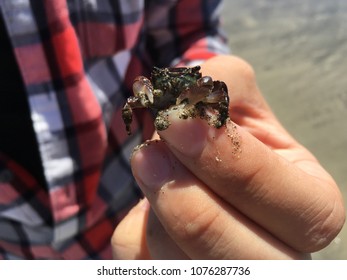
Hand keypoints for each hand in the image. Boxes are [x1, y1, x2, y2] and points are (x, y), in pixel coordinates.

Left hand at [112, 55, 344, 258]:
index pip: (273, 195)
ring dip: (155, 202)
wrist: (212, 165)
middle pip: (222, 246)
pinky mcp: (183, 277)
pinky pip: (144, 260)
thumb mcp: (243, 103)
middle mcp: (279, 256)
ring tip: (154, 166)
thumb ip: (225, 84)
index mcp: (311, 209)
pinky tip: (154, 205)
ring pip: (177, 257)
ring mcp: (233, 274)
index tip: (176, 119)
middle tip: (148, 153)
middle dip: (179, 193)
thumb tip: (186, 97)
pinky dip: (138, 226)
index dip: (219, 156)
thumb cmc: (235, 136)